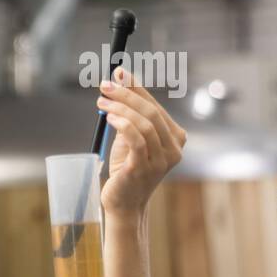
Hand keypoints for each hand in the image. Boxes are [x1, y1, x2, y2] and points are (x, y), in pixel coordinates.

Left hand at [96, 66, 186, 216]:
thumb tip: (119, 82)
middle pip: (150, 111)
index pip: (155, 105)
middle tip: (105, 86)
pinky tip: (109, 117)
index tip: (119, 73)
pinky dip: (123, 123)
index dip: (137, 88)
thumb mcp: (129, 138)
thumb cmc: (126, 168)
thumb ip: (130, 115)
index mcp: (175, 137)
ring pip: (143, 123)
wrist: (124, 202)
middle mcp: (174, 147)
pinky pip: (136, 138)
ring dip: (120, 108)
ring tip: (101, 102)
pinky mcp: (145, 167)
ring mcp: (161, 159)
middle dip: (126, 94)